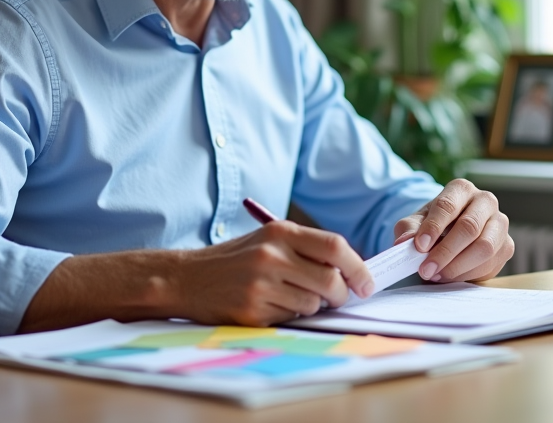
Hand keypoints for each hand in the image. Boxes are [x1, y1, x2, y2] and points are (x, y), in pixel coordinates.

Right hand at [170, 220, 373, 326]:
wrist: (186, 278)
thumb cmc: (235, 260)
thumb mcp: (268, 240)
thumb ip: (305, 250)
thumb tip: (350, 272)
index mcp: (280, 232)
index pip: (335, 247)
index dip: (358, 267)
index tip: (366, 283)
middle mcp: (272, 255)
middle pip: (330, 280)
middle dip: (340, 295)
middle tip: (337, 298)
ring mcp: (261, 284)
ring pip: (312, 304)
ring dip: (310, 307)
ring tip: (287, 297)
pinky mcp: (252, 311)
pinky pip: (290, 319)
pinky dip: (288, 317)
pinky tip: (269, 306)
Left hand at [393, 179, 513, 282]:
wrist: (451, 235)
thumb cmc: (433, 226)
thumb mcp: (416, 224)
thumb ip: (408, 230)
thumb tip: (404, 243)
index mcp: (461, 189)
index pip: (448, 205)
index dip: (433, 227)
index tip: (419, 246)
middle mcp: (485, 201)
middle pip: (469, 227)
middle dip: (445, 251)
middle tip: (426, 269)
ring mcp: (500, 223)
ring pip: (484, 247)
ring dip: (457, 266)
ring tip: (436, 275)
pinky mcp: (506, 246)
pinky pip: (490, 263)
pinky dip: (468, 274)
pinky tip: (450, 276)